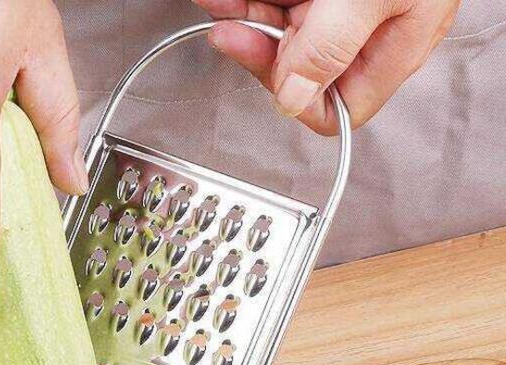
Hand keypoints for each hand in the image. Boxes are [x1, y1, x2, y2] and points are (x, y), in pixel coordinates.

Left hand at [194, 0, 459, 133]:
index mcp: (391, 51)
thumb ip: (332, 46)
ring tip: (220, 4)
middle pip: (299, 68)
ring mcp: (348, 9)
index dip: (296, 100)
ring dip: (248, 16)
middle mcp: (367, 36)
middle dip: (259, 46)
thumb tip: (293, 99)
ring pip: (286, 31)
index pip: (336, 109)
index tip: (266, 67)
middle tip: (229, 28)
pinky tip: (230, 0)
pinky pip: (289, 3)